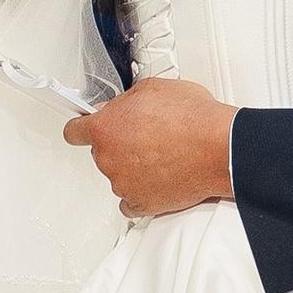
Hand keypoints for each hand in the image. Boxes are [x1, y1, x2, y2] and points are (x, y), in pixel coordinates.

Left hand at [65, 79, 236, 215]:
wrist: (219, 148)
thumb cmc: (192, 118)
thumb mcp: (152, 88)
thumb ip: (125, 101)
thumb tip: (120, 106)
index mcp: (104, 128)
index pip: (73, 131)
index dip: (81, 128)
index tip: (86, 129)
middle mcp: (108, 158)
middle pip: (101, 153)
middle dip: (118, 145)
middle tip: (146, 137)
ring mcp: (123, 184)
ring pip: (117, 176)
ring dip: (132, 168)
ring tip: (162, 156)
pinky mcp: (142, 204)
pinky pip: (130, 202)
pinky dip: (141, 193)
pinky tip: (156, 181)